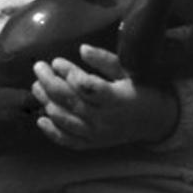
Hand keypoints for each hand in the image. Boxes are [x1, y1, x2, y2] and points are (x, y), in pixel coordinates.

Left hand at [31, 44, 179, 149]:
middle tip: (38, 67)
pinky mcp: (93, 144)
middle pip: (70, 101)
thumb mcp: (129, 70)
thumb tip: (82, 48)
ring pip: (66, 120)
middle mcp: (104, 119)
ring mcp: (97, 134)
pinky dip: (53, 132)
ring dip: (47, 102)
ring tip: (36, 86)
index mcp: (116, 99)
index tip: (56, 61)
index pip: (87, 87)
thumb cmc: (143, 89)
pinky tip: (41, 119)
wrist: (156, 121)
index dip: (69, 73)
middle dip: (50, 83)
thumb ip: (105, 61)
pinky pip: (69, 141)